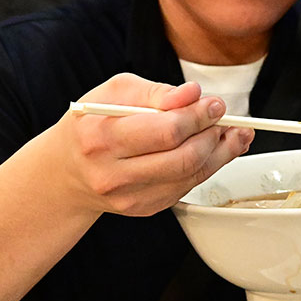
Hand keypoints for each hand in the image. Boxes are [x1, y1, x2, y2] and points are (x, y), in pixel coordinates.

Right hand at [53, 73, 252, 216]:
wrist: (68, 170)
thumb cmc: (92, 124)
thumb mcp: (115, 92)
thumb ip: (156, 91)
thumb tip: (193, 93)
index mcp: (102, 138)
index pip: (165, 131)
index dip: (198, 117)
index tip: (214, 104)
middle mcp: (113, 174)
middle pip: (182, 158)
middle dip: (213, 135)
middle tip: (225, 118)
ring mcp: (130, 197)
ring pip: (190, 176)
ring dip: (219, 153)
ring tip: (233, 134)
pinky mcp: (144, 208)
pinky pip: (185, 188)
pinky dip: (206, 167)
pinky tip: (215, 151)